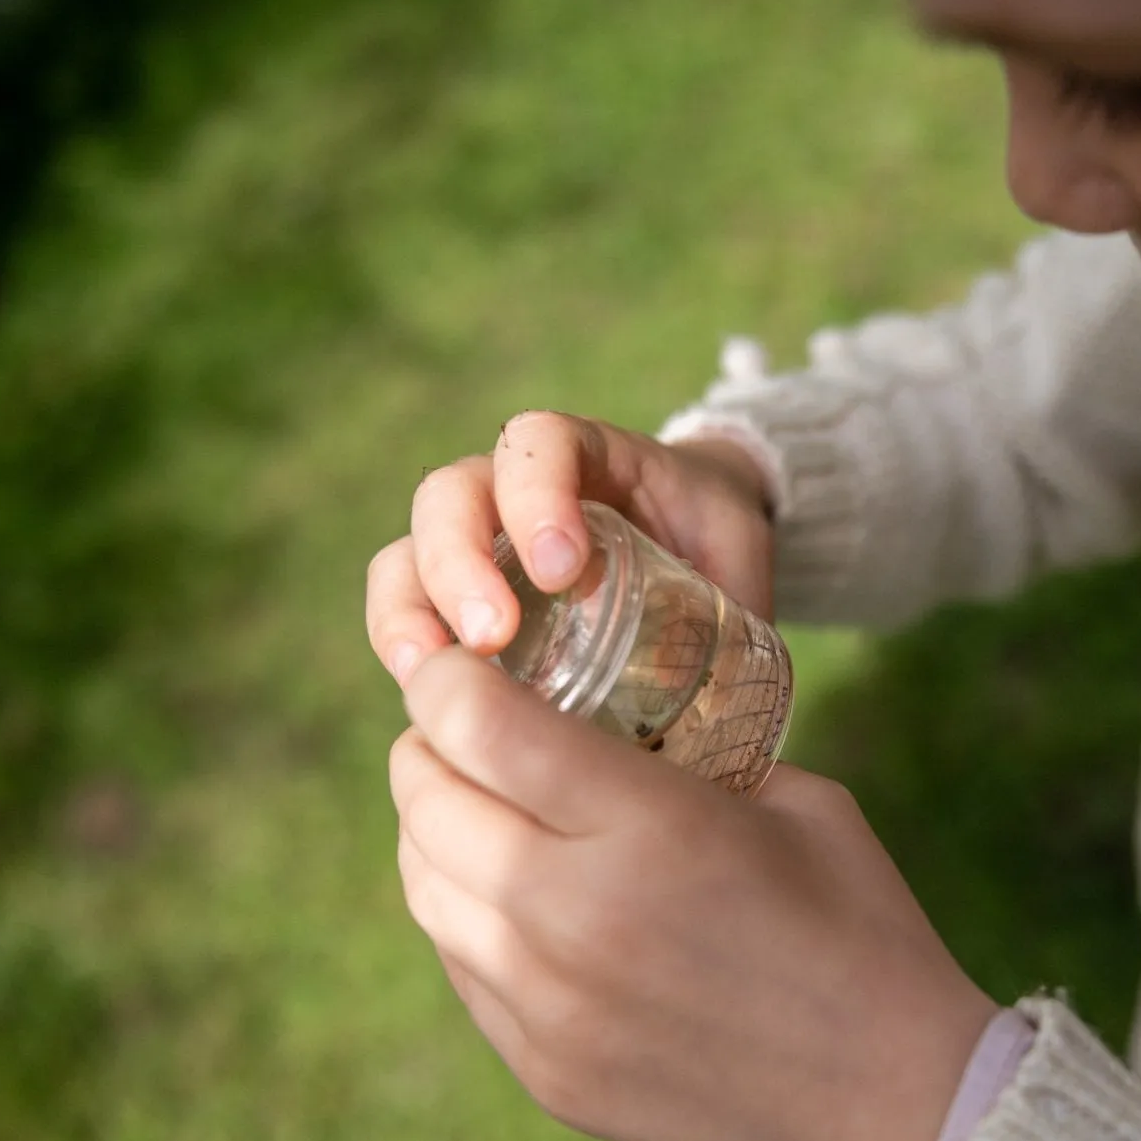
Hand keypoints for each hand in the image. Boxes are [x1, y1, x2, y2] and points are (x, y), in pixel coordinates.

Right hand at [367, 411, 773, 686]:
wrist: (695, 539)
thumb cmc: (713, 539)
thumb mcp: (737, 553)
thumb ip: (735, 599)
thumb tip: (725, 697)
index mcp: (586, 454)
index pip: (537, 443)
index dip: (535, 495)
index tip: (563, 570)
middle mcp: (512, 487)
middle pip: (451, 493)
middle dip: (460, 562)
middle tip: (492, 636)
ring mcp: (475, 542)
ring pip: (409, 552)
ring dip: (410, 610)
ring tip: (432, 673)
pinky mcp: (457, 598)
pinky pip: (406, 610)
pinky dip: (404, 648)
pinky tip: (423, 697)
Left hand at [390, 647, 998, 1140]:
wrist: (892, 1101)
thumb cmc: (859, 928)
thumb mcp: (793, 803)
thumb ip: (689, 756)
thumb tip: (614, 723)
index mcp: (649, 827)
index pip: (481, 729)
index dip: (445, 682)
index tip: (452, 667)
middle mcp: (576, 916)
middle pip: (429, 806)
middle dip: (428, 751)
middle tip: (453, 731)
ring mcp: (550, 1006)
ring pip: (427, 892)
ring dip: (435, 835)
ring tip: (473, 808)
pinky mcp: (546, 1071)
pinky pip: (463, 970)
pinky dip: (469, 917)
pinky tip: (515, 898)